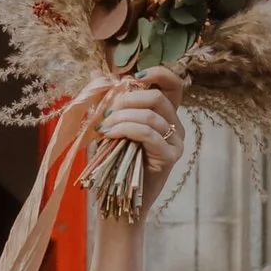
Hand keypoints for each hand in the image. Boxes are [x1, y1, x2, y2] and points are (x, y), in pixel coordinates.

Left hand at [101, 65, 187, 206]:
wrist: (117, 199)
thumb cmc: (114, 163)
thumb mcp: (109, 125)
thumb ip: (107, 99)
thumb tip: (94, 71)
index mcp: (165, 114)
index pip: (174, 84)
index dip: (159, 73)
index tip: (135, 76)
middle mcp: (175, 126)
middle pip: (158, 97)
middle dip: (127, 100)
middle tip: (106, 113)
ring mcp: (175, 142)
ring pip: (152, 115)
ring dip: (122, 117)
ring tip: (103, 127)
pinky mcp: (170, 157)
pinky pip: (149, 134)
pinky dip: (127, 129)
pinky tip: (109, 134)